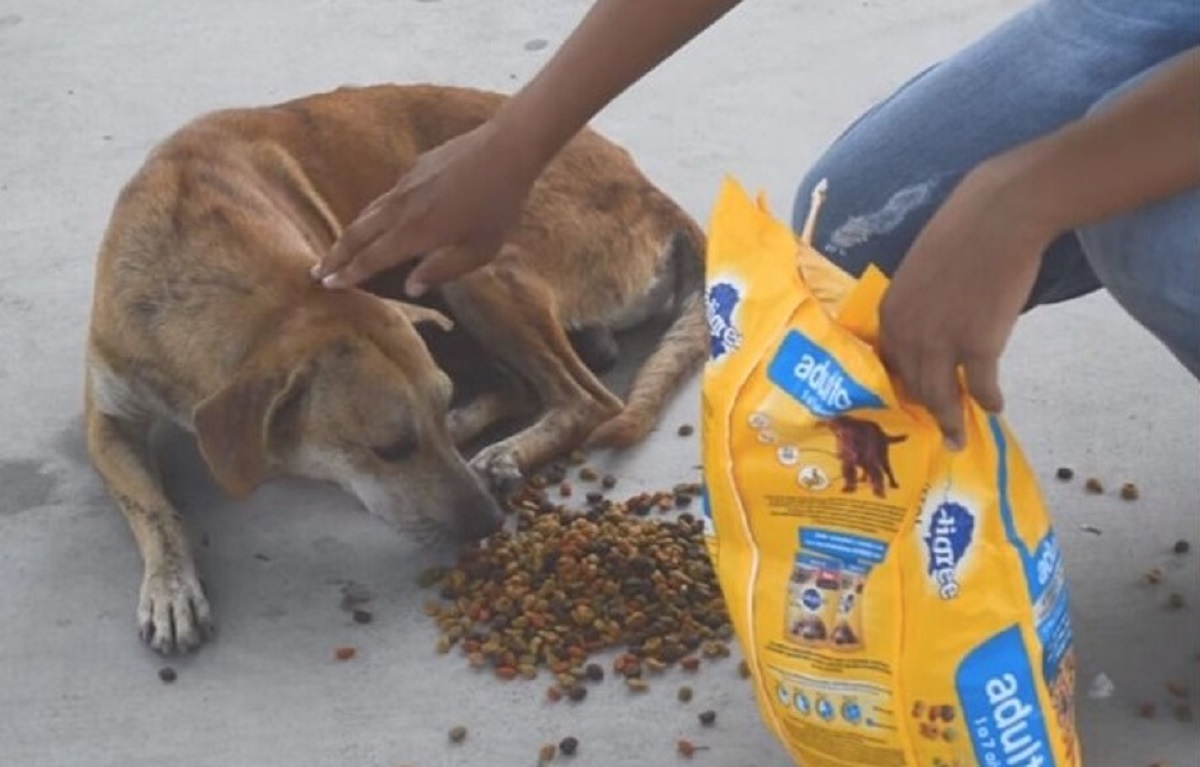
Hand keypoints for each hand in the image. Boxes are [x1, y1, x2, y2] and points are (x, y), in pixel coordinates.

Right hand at [312, 122, 534, 294]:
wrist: (504, 151)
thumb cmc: (498, 206)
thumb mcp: (478, 250)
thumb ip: (442, 270)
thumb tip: (412, 286)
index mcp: (415, 233)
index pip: (371, 259)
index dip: (348, 274)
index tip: (327, 285)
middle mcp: (401, 208)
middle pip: (357, 234)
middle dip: (335, 255)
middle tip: (317, 271)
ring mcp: (405, 185)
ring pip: (369, 213)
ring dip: (352, 234)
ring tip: (341, 249)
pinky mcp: (414, 169)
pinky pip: (387, 197)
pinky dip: (375, 214)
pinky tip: (381, 219)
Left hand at [879, 161, 1054, 449]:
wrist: (998, 217)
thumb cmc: (962, 234)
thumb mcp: (920, 273)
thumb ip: (917, 306)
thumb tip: (932, 328)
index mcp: (889, 313)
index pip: (889, 362)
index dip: (902, 384)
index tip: (910, 400)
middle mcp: (906, 334)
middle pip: (913, 384)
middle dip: (924, 409)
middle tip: (935, 429)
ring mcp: (940, 343)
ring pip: (940, 397)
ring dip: (950, 421)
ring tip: (957, 438)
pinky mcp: (977, 346)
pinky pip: (979, 388)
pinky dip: (987, 401)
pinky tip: (995, 408)